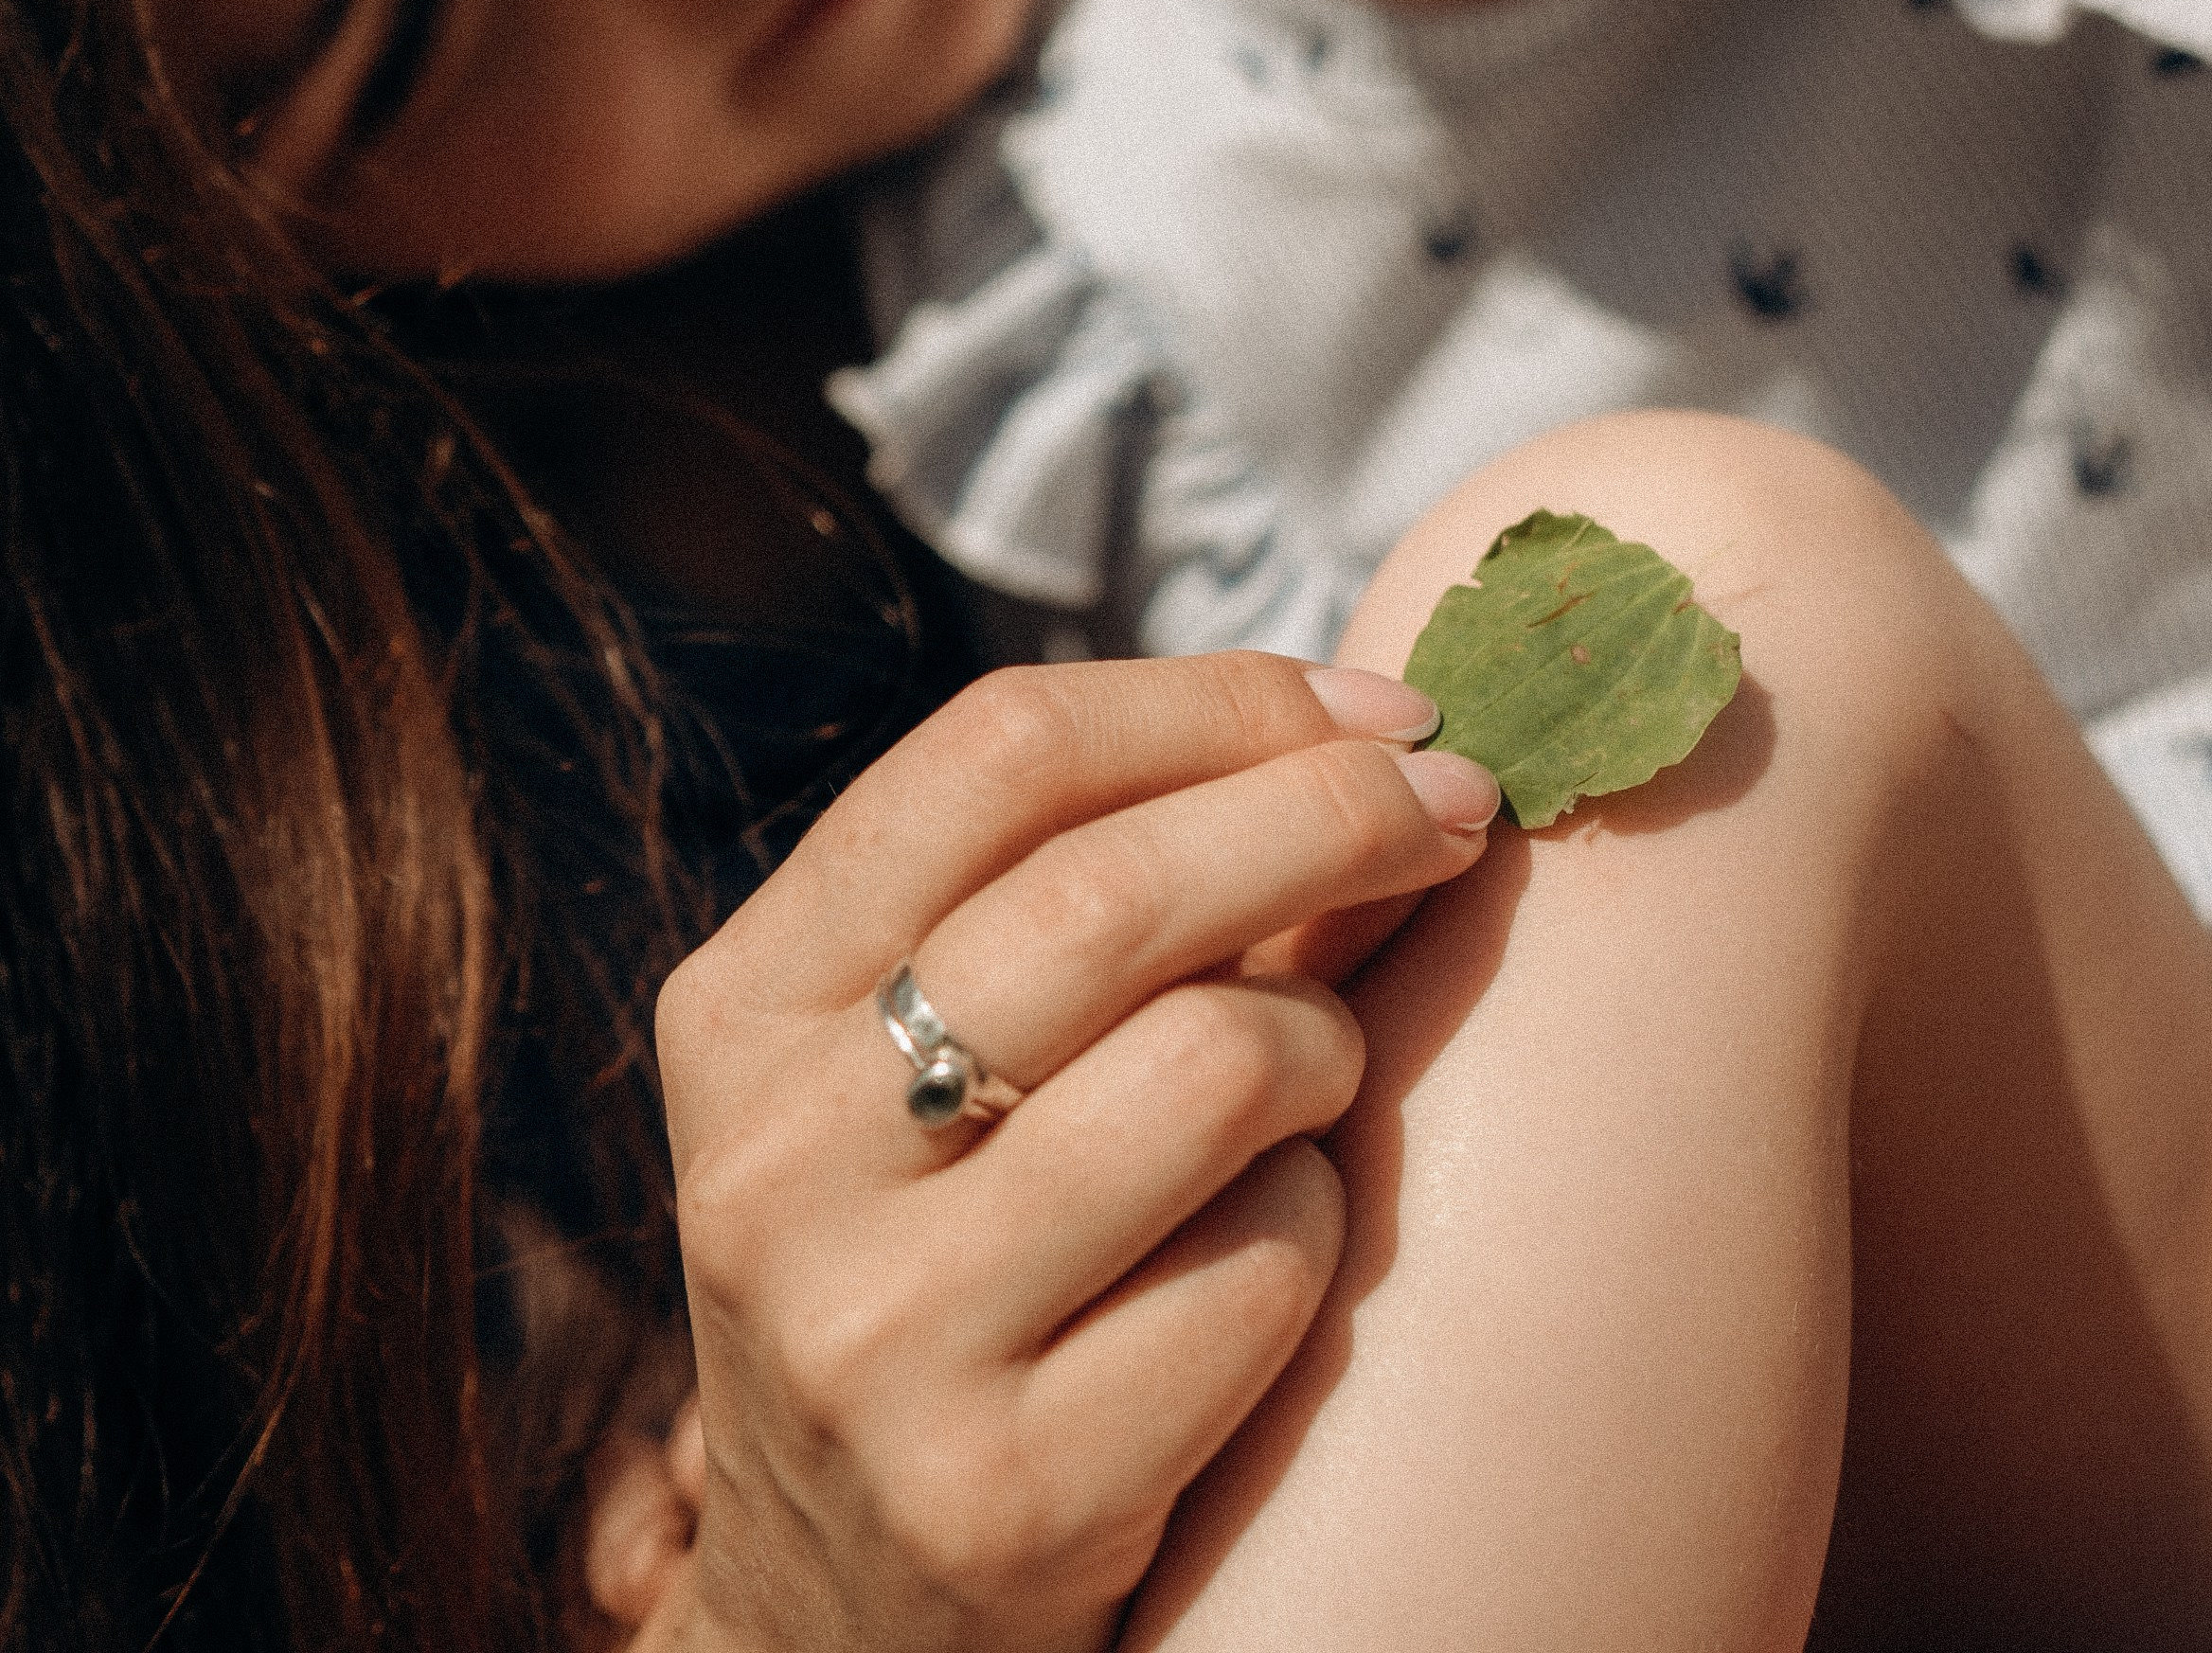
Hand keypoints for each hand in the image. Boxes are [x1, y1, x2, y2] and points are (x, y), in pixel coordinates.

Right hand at [653, 651, 1494, 1652]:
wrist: (841, 1620)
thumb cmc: (943, 1261)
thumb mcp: (944, 1068)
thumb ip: (1120, 898)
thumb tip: (1390, 740)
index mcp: (742, 1007)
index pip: (999, 751)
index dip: (1219, 700)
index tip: (1381, 707)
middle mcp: (776, 1162)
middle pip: (1112, 891)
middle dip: (1330, 814)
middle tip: (1457, 802)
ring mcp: (875, 1340)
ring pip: (1215, 1067)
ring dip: (1325, 1041)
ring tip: (1317, 1074)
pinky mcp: (1003, 1496)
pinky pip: (1263, 1271)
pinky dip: (1313, 1228)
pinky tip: (1269, 1254)